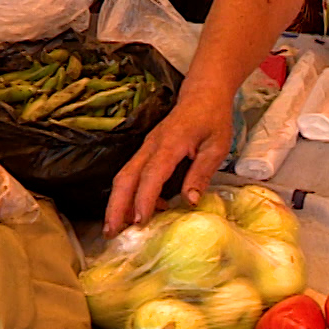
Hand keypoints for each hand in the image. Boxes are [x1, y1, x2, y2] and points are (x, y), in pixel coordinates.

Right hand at [103, 95, 234, 236]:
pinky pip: (132, 173)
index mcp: (170, 144)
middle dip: (116, 206)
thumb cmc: (213, 120)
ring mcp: (146, 147)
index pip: (152, 174)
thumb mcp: (217, 146)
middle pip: (126, 177)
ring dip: (117, 202)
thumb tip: (190, 202)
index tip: (140, 222)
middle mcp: (151, 146)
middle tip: (110, 233)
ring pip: (124, 176)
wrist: (203, 94)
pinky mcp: (146, 150)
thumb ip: (202, 173)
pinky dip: (129, 194)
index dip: (144, 199)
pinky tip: (139, 211)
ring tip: (115, 229)